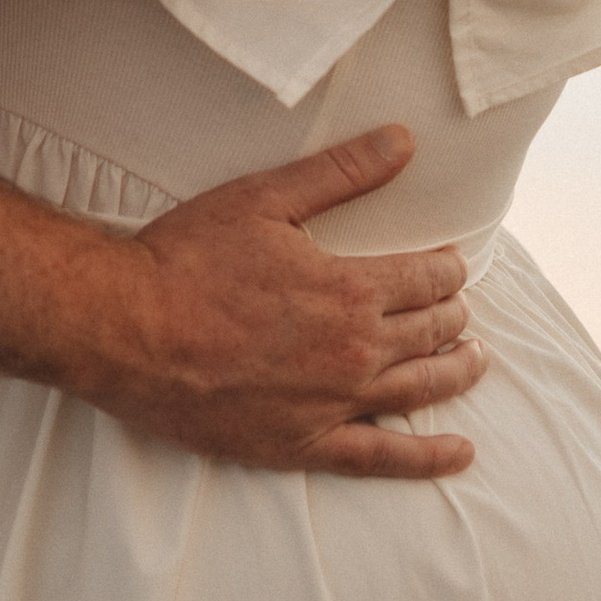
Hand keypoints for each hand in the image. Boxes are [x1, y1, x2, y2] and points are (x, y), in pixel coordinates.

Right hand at [82, 125, 485, 481]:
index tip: (451, 264)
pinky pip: (381, 458)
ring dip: (456, 372)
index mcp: (350, 290)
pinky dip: (427, 458)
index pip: (427, 280)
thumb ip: (341, 172)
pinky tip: (460, 453)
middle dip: (453, 315)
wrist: (125, 330)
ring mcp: (332, 404)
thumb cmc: (188, 258)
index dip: (447, 269)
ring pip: (418, 389)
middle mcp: (353, 352)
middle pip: (431, 332)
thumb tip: (404, 142)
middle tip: (459, 307)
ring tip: (475, 359)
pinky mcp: (303, 444)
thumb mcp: (265, 198)